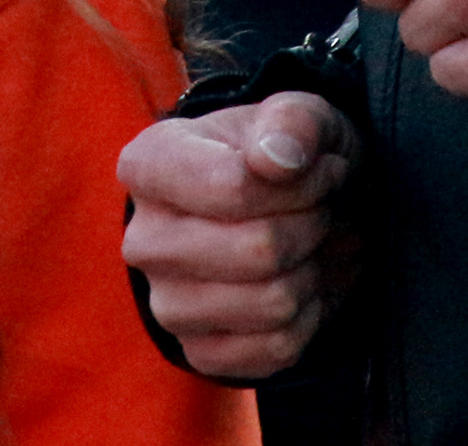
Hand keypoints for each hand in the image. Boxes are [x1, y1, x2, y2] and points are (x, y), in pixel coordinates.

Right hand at [118, 93, 360, 380]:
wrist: (285, 216)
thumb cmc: (284, 158)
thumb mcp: (299, 117)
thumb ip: (293, 121)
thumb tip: (276, 159)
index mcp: (147, 165)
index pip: (234, 188)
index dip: (303, 185)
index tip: (324, 171)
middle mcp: (143, 239)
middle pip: (259, 250)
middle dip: (313, 227)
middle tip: (322, 210)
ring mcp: (166, 303)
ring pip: (274, 302)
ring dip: (314, 271)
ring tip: (311, 244)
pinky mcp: (198, 350)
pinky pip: (279, 347)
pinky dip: (309, 317)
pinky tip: (300, 284)